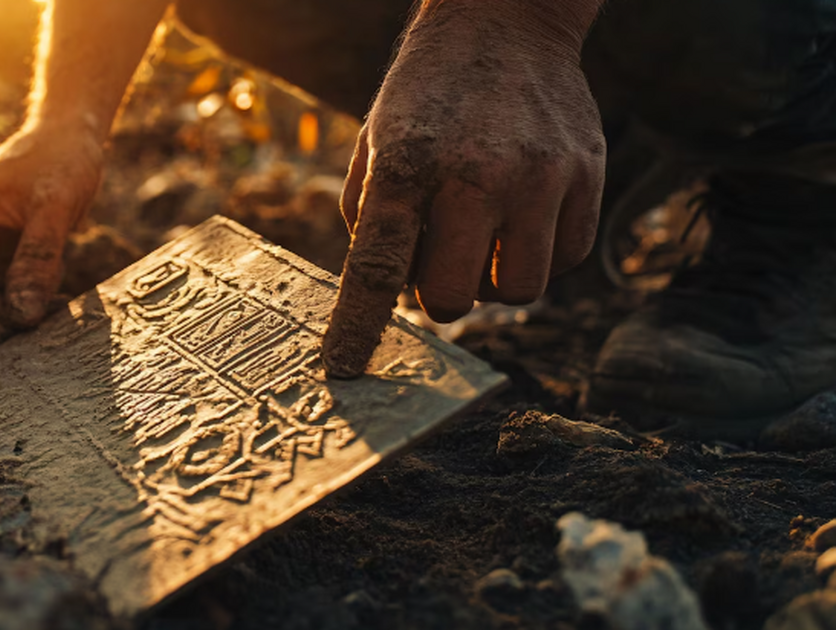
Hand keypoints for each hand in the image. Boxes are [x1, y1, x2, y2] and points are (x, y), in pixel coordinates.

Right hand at [0, 128, 103, 352]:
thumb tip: (22, 315)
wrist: (74, 137)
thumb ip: (37, 259)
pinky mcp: (4, 255)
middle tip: (37, 332)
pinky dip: (32, 300)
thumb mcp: (54, 208)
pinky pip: (11, 290)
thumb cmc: (60, 160)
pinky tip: (59, 303)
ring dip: (19, 313)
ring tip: (56, 314)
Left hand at [322, 1, 604, 377]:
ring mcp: (540, 175)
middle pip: (453, 298)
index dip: (360, 326)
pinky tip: (523, 214)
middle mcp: (476, 173)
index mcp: (406, 163)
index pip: (376, 266)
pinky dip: (539, 254)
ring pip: (518, 291)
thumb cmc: (427, 95)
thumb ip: (371, 218)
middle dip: (440, 295)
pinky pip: (565, 260)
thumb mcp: (376, 140)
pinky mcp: (588, 173)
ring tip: (484, 234)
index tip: (347, 369)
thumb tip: (384, 296)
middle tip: (439, 261)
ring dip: (493, 279)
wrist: (505, 22)